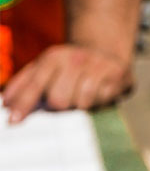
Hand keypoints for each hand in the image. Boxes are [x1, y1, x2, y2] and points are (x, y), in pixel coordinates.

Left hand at [2, 44, 132, 122]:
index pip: (35, 85)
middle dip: (60, 106)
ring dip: (81, 104)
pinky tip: (100, 91)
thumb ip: (24, 84)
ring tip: (84, 94)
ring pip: (82, 103)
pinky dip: (99, 101)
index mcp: (53, 57)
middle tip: (65, 99)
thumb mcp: (45, 66)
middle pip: (59, 100)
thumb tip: (6, 103)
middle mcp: (75, 59)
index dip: (24, 104)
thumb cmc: (70, 65)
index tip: (13, 121)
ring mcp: (98, 66)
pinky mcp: (118, 74)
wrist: (106, 48)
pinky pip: (103, 101)